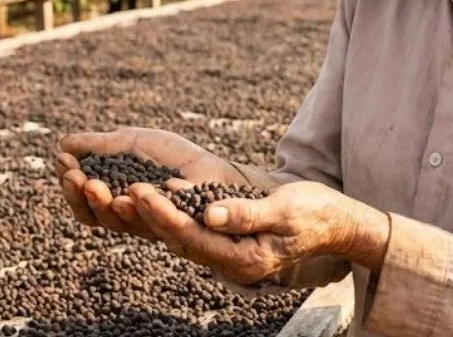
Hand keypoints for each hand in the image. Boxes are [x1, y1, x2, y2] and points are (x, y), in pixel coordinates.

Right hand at [56, 128, 246, 240]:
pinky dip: (139, 208)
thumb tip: (62, 144)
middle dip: (78, 194)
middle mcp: (124, 216)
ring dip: (102, 203)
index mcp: (111, 196)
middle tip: (74, 175)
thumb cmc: (170, 156)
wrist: (212, 168)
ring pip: (117, 222)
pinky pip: (152, 223)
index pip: (82, 196)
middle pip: (92, 214)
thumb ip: (99, 146)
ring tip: (94, 184)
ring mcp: (147, 224)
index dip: (69, 181)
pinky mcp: (172, 228)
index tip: (61, 159)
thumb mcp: (130, 143)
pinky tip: (130, 193)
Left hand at [128, 180, 388, 285]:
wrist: (337, 225)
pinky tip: (147, 197)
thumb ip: (247, 213)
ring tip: (120, 193)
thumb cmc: (316, 213)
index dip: (163, 214)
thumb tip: (210, 214)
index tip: (138, 192)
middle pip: (178, 239)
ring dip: (149, 216)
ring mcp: (228, 255)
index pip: (193, 237)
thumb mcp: (285, 209)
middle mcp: (231, 263)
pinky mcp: (226, 242)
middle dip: (145, 215)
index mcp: (245, 259)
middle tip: (115, 190)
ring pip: (179, 237)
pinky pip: (189, 231)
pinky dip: (167, 214)